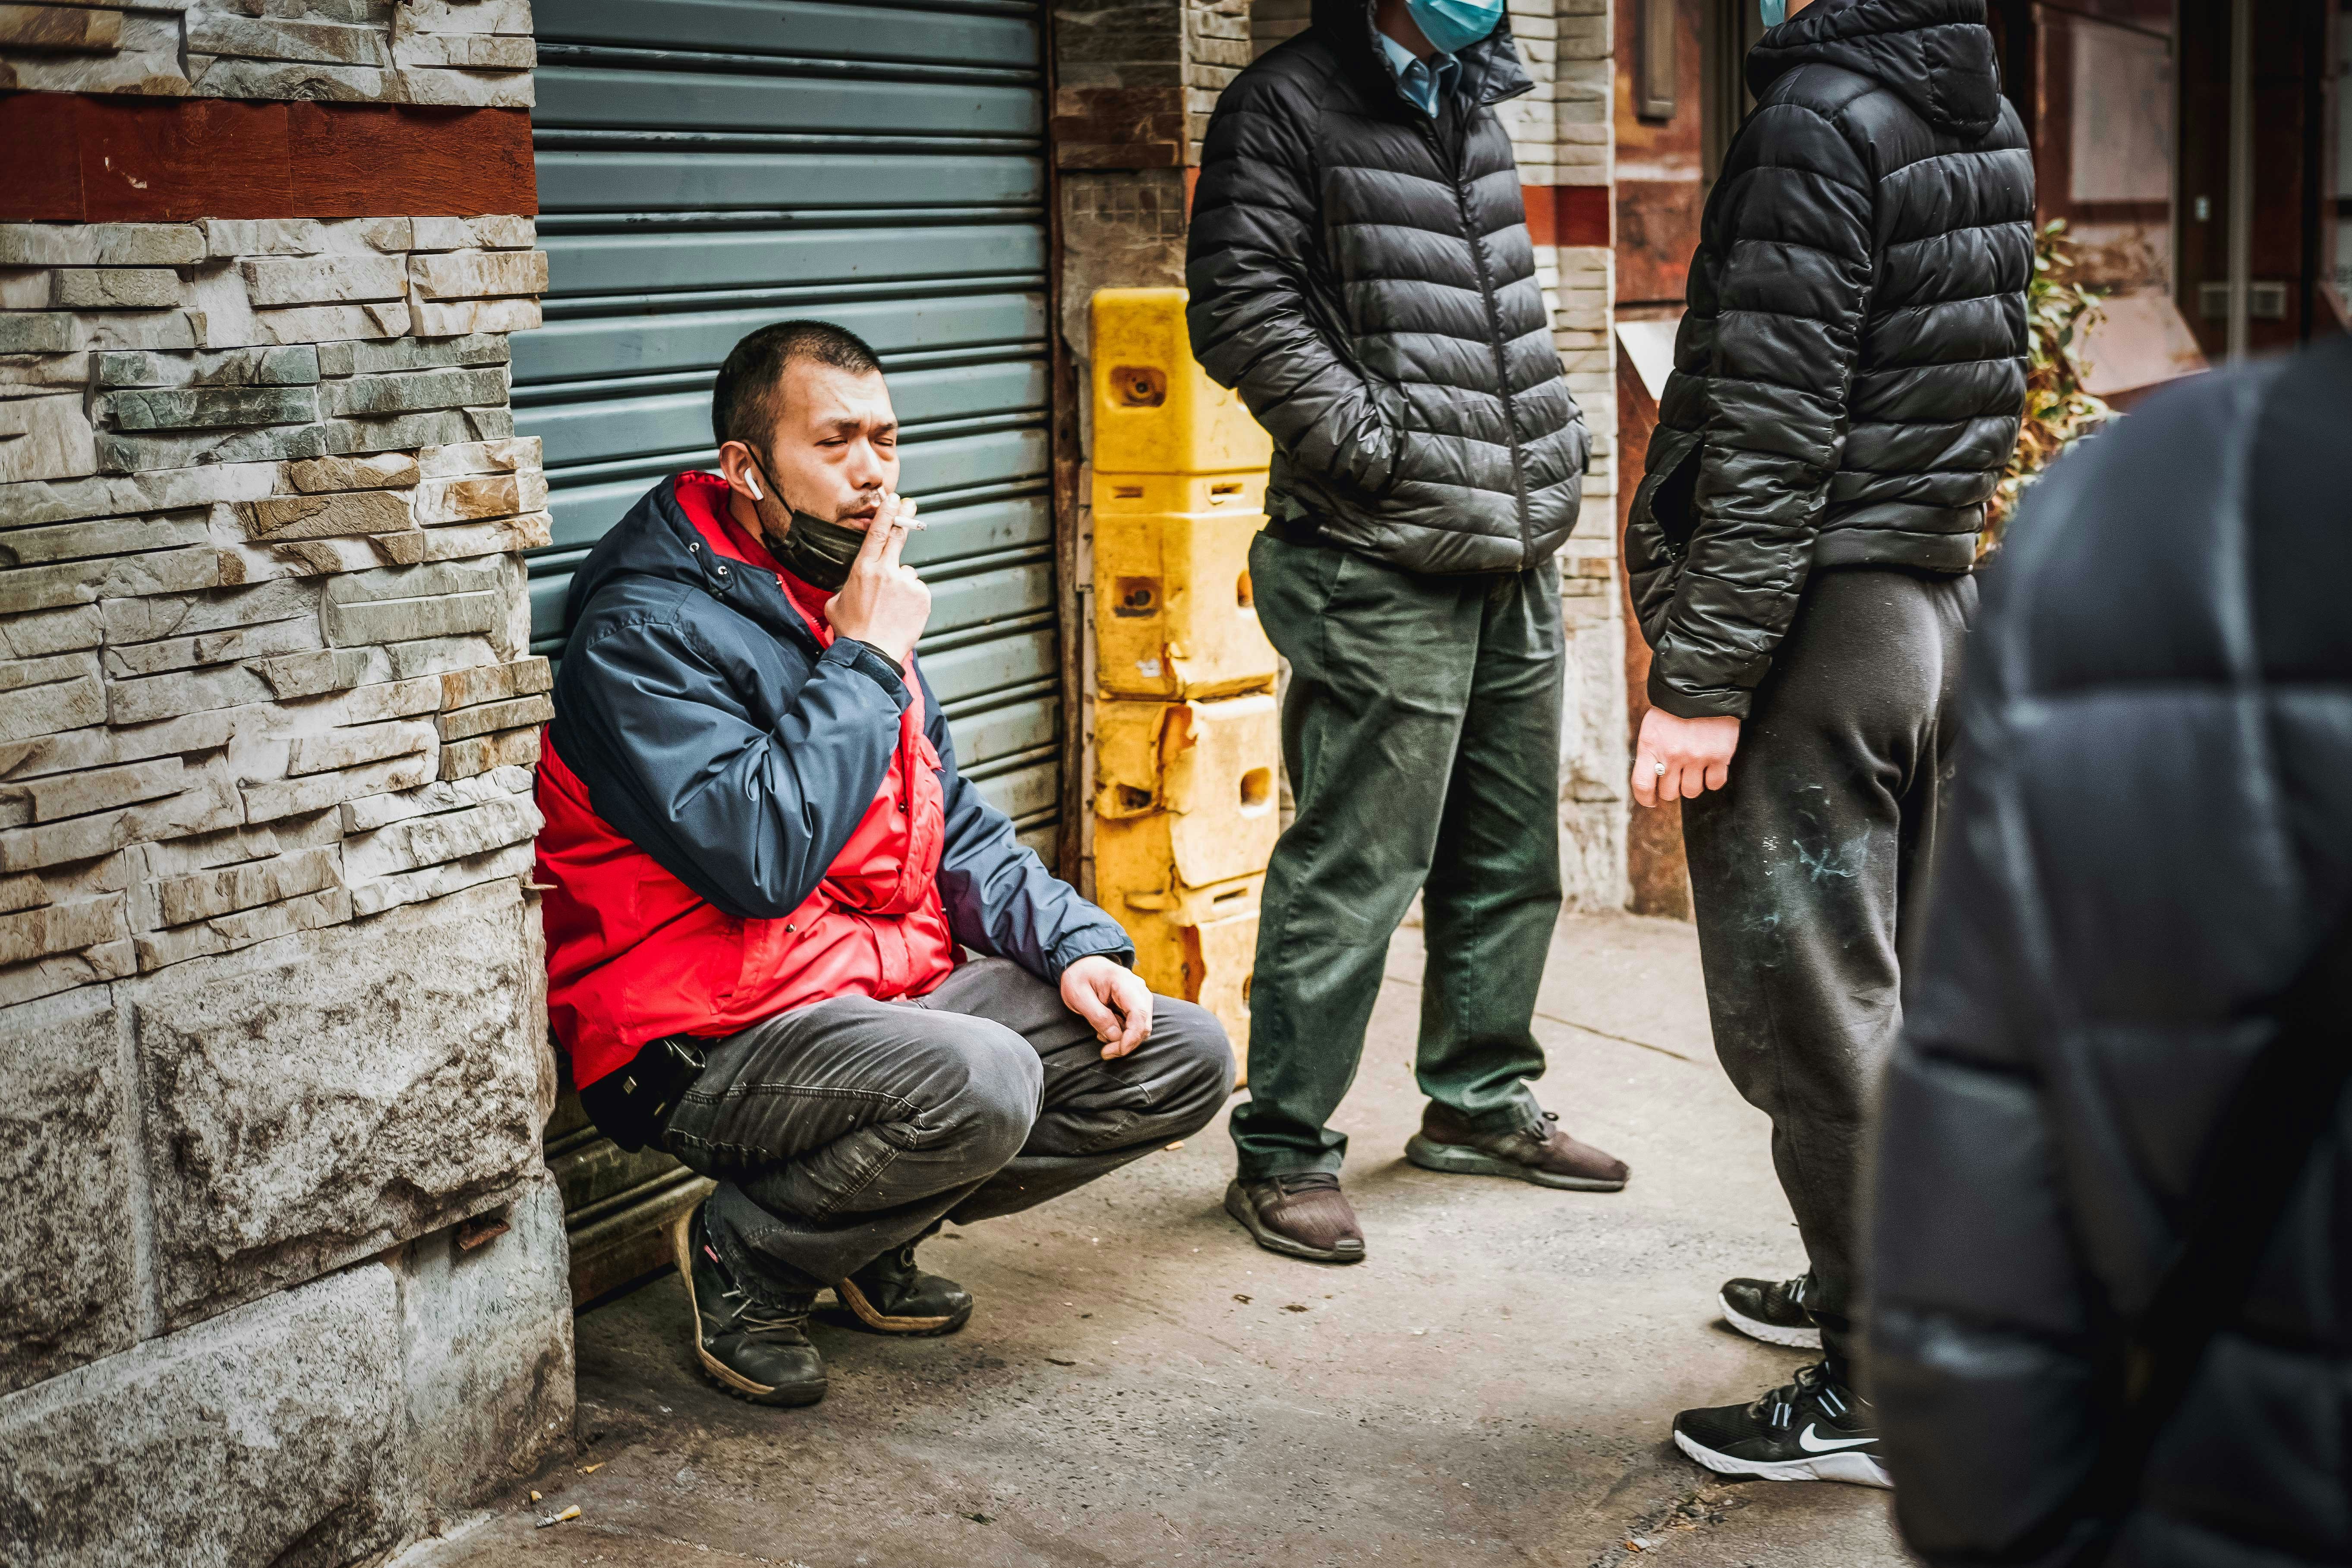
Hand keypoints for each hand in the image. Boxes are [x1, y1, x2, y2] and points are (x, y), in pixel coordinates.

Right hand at [824, 493, 929, 663]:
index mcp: (863, 570)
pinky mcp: (922, 597)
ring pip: (907, 575)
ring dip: (901, 586)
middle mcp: (886, 571)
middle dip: (905, 518)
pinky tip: (901, 615)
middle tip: (911, 505)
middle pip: (898, 538)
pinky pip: (918, 592)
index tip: (895, 499)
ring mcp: (906, 584)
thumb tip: (852, 588)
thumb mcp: (836, 604)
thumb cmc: (851, 631)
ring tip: (891, 609)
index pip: (876, 533)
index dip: (887, 513)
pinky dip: (912, 600)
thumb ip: (847, 588)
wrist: (870, 654)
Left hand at [1060, 955, 1154, 1058]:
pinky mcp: (1136, 1001)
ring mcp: (1139, 995)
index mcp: (1123, 982)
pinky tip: (1108, 1028)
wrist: (1082, 962)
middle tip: (1106, 1051)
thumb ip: (1098, 1016)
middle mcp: (1138, 988)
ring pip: (1142, 1025)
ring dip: (1125, 1038)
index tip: (1117, 1051)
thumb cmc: (1079, 976)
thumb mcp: (1078, 996)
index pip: (1139, 1014)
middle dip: (1127, 1042)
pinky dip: (1124, 1031)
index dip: (1131, 1038)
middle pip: (1144, 1023)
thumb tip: (1115, 1036)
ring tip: (1102, 1034)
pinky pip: (1136, 1022)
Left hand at [1631, 708, 1739, 806]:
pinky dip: (1712, 780)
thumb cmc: (1676, 707)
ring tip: (1694, 769)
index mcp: (1651, 746)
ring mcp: (1696, 757)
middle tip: (1677, 777)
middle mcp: (1672, 755)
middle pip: (1669, 793)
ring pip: (1692, 791)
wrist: (1704, 686)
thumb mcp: (1653, 727)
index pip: (1642, 785)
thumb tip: (1653, 779)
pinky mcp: (1719, 756)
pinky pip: (1714, 784)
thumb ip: (1651, 752)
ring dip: (1693, 784)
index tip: (1651, 800)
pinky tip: (1710, 768)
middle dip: (1672, 788)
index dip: (1646, 798)